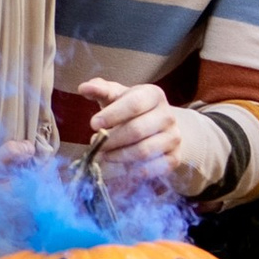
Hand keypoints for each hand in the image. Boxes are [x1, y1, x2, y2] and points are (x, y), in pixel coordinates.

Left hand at [80, 79, 210, 192]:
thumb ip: (101, 90)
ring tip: (104, 154)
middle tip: (95, 143)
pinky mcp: (174, 158)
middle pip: (137, 130)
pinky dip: (131, 171)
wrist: (159, 127)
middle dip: (111, 139)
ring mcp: (173, 138)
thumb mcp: (117, 96)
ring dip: (118, 156)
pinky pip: (151, 169)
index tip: (93, 124)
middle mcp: (168, 116)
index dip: (112, 115)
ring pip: (143, 151)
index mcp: (154, 95)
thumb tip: (84, 87)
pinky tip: (119, 167)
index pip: (134, 104)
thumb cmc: (131, 110)